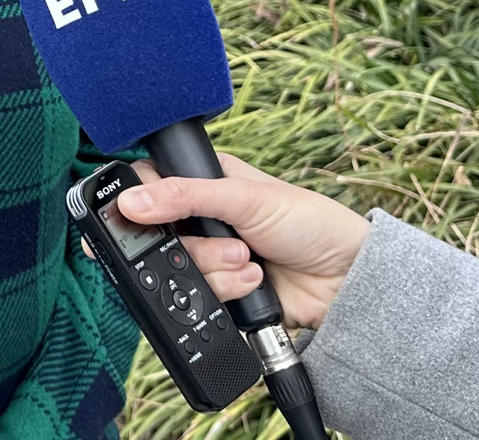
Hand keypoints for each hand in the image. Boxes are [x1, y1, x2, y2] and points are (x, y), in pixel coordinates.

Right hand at [115, 152, 371, 329]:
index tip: (143, 216)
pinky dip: (225, 291)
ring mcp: (209, 256)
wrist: (347, 282)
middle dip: (193, 246)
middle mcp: (201, 219)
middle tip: (229, 244)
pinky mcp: (218, 289)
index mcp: (204, 182)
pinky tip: (252, 283)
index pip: (149, 184)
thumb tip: (131, 202)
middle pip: (157, 234)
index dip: (140, 201)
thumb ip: (185, 195)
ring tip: (249, 262)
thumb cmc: (310, 224)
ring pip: (175, 268)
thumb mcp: (245, 198)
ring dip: (215, 269)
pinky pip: (196, 296)